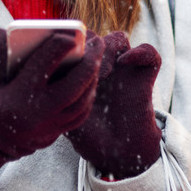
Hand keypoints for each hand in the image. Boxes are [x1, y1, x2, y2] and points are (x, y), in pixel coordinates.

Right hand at [0, 27, 102, 183]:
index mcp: (18, 95)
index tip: (69, 34)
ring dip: (93, 80)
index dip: (59, 45)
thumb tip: (1, 31)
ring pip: (82, 103)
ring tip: (96, 60)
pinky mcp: (53, 136)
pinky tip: (89, 83)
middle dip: (90, 62)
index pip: (45, 64)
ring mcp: (48, 127)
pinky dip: (88, 98)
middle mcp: (38, 113)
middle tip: (97, 43)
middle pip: (74, 86)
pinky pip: (80, 116)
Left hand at [66, 31, 161, 179]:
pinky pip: (149, 52)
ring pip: (118, 38)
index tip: (63, 64)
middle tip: (82, 67)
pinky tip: (125, 62)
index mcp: (81, 70)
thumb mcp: (64, 115)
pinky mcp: (144, 76)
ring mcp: (124, 69)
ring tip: (102, 73)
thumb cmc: (88, 134)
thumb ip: (56, 93)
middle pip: (95, 37)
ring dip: (109, 48)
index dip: (68, 46)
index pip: (74, 42)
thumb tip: (41, 73)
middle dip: (88, 46)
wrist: (117, 153)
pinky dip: (139, 51)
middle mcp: (103, 65)